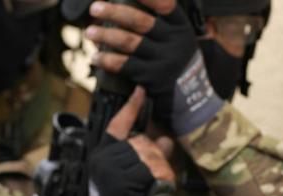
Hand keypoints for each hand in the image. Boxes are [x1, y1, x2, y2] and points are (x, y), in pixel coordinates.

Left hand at [87, 0, 222, 134]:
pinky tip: (96, 57)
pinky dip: (107, 60)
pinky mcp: (152, 78)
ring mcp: (163, 60)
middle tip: (95, 8)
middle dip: (114, 12)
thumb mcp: (181, 40)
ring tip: (89, 33)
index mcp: (180, 27)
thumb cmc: (179, 63)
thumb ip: (162, 25)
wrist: (193, 99)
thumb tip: (123, 7)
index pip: (165, 5)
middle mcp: (173, 41)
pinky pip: (124, 65)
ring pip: (129, 42)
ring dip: (105, 36)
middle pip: (140, 22)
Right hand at [105, 87, 175, 182]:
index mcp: (103, 154)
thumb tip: (166, 139)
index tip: (140, 91)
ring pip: (152, 156)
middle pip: (144, 142)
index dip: (131, 108)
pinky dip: (160, 183)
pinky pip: (154, 172)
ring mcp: (111, 169)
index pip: (118, 125)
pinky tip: (152, 194)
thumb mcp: (134, 178)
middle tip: (152, 180)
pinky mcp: (122, 180)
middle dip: (156, 159)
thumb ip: (148, 157)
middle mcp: (104, 158)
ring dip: (160, 172)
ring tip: (150, 190)